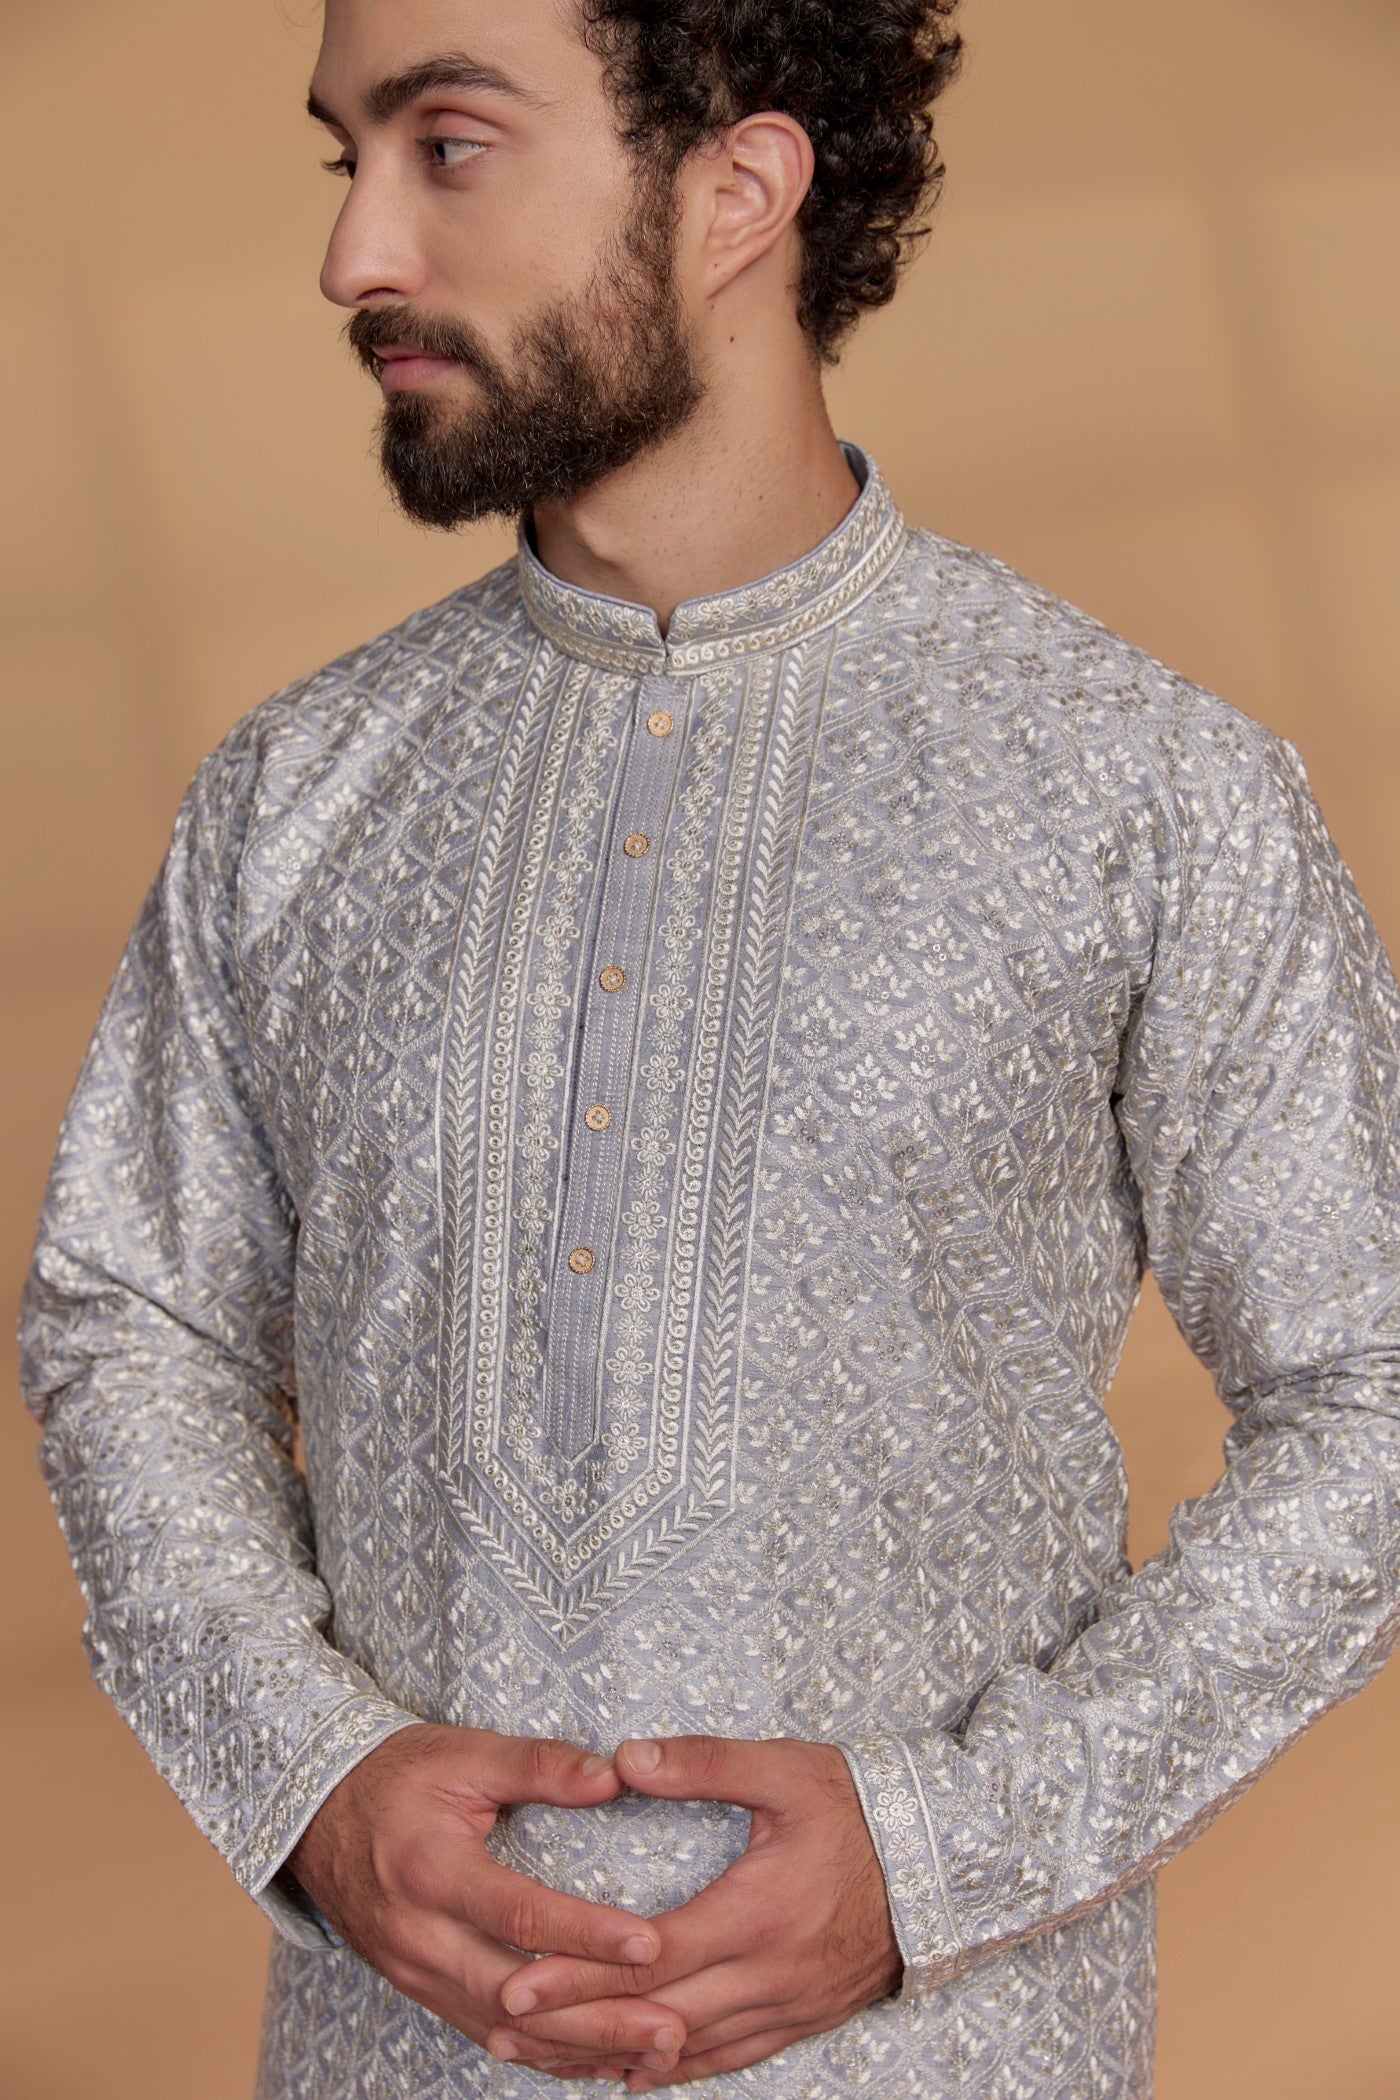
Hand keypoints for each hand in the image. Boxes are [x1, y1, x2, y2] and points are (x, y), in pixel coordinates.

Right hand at [287, 1724, 688, 2081]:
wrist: (317, 1815)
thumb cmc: (398, 1777)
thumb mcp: (463, 1754)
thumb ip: (538, 1765)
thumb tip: (613, 1775)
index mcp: (430, 1872)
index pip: (516, 1916)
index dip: (584, 1934)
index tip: (650, 1943)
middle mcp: (420, 1936)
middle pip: (516, 1995)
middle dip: (597, 2016)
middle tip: (671, 2024)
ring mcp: (417, 1973)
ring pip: (506, 2031)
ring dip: (581, 2046)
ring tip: (655, 2051)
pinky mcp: (423, 1990)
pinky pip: (488, 2036)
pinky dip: (546, 2053)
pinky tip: (600, 2057)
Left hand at [491, 1735, 902, 2088]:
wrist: (946, 1861)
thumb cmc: (860, 1807)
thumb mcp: (785, 1768)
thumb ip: (704, 1762)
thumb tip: (625, 1758)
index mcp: (758, 1913)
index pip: (650, 1958)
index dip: (579, 1975)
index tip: (516, 1978)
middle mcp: (769, 1976)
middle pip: (654, 2015)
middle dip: (573, 2025)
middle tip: (500, 2022)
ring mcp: (787, 2007)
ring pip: (684, 2051)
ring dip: (609, 2055)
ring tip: (540, 2053)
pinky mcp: (801, 2019)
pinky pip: (724, 2058)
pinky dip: (669, 2067)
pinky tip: (626, 2069)